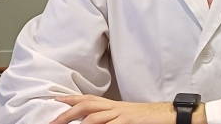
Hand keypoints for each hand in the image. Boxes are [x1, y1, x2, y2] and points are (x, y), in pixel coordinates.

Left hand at [49, 95, 176, 123]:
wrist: (168, 116)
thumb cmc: (147, 118)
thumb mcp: (126, 118)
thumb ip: (111, 119)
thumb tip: (94, 122)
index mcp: (114, 106)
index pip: (89, 99)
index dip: (72, 99)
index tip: (56, 100)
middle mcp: (115, 107)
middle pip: (88, 105)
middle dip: (68, 112)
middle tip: (52, 120)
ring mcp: (121, 114)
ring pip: (95, 116)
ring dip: (77, 121)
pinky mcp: (127, 122)